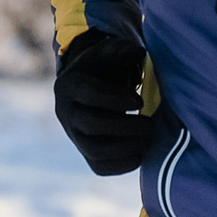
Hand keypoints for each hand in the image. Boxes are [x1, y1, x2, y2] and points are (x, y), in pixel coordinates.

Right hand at [53, 29, 158, 174]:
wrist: (89, 86)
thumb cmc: (103, 67)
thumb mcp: (109, 52)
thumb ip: (123, 50)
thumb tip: (138, 54)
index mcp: (70, 85)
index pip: (89, 95)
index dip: (116, 100)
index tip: (139, 102)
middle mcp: (66, 112)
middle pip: (91, 125)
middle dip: (125, 127)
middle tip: (149, 125)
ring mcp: (73, 135)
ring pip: (92, 150)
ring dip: (124, 148)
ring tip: (147, 140)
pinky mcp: (84, 152)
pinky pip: (98, 166)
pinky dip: (119, 166)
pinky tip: (140, 155)